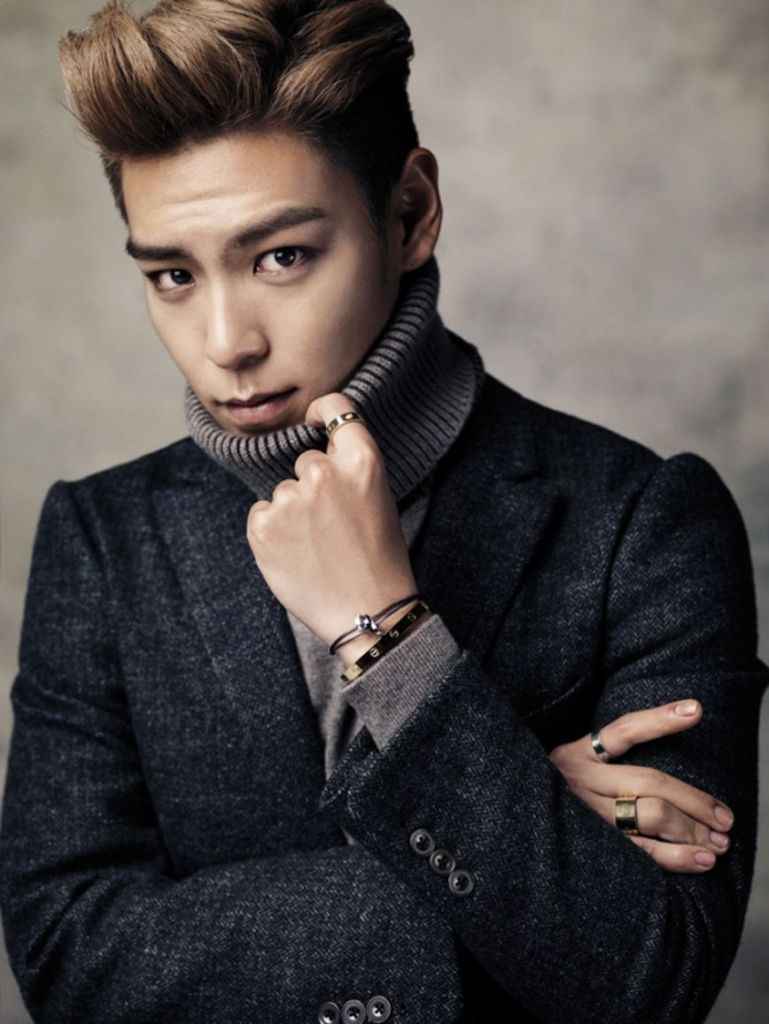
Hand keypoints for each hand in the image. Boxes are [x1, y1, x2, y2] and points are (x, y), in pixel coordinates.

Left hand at [246, 393, 417, 647]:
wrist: (366, 612)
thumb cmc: (378, 558)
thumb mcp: (379, 498)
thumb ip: (349, 465)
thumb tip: (316, 443)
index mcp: (361, 461)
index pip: (335, 407)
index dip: (322, 413)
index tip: (315, 423)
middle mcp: (323, 473)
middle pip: (304, 462)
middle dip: (312, 486)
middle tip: (332, 525)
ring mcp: (290, 499)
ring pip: (282, 492)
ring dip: (292, 513)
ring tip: (318, 547)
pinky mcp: (263, 525)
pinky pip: (262, 514)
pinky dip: (273, 533)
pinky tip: (298, 555)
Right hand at [548, 700, 734, 872]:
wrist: (505, 825)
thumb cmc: (550, 794)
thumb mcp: (567, 764)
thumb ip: (604, 756)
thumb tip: (663, 766)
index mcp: (576, 753)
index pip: (623, 730)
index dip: (660, 719)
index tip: (696, 709)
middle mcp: (580, 779)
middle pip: (648, 781)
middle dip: (694, 800)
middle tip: (725, 817)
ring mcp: (585, 814)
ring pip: (649, 816)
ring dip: (691, 829)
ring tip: (719, 842)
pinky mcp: (591, 846)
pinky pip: (639, 852)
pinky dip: (674, 857)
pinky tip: (699, 860)